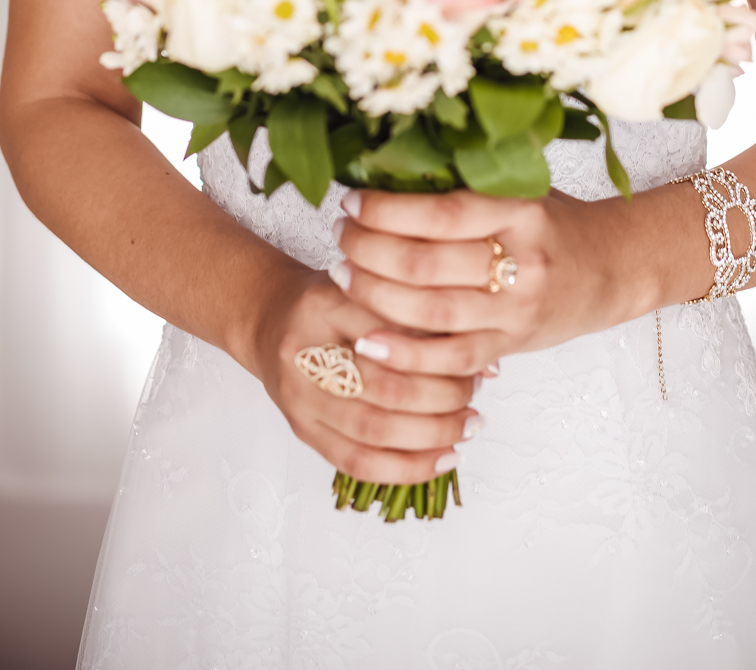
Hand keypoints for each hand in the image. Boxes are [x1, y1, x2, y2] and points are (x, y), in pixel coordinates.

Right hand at [251, 261, 480, 487]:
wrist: (268, 318)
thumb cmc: (332, 301)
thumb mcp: (369, 286)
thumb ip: (419, 314)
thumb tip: (487, 357)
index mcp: (325, 302)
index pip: (392, 331)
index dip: (440, 348)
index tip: (477, 352)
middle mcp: (305, 350)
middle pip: (384, 386)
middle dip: (441, 396)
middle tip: (474, 394)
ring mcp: (300, 396)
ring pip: (373, 430)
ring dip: (430, 435)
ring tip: (467, 426)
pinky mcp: (301, 430)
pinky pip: (356, 463)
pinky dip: (405, 469)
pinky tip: (442, 459)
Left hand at [328, 189, 625, 369]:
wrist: (615, 267)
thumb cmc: (557, 221)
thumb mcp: (523, 188)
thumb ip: (469, 184)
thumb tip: (388, 169)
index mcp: (522, 211)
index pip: (440, 213)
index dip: (385, 210)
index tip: (350, 201)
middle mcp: (523, 261)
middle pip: (425, 264)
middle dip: (368, 250)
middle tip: (338, 236)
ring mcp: (518, 310)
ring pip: (430, 312)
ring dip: (373, 296)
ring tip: (341, 275)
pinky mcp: (513, 345)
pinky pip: (451, 359)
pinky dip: (406, 355)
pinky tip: (367, 343)